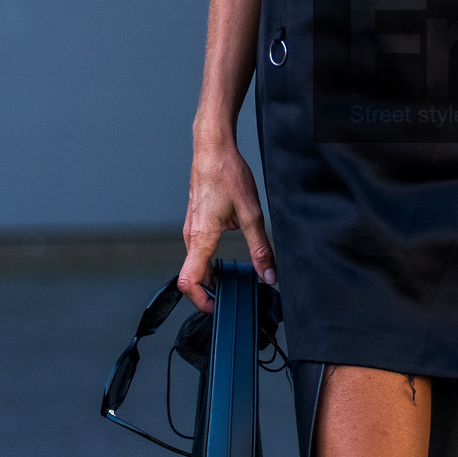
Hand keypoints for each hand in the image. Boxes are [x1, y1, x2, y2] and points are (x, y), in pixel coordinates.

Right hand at [180, 133, 276, 310]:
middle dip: (211, 292)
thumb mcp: (252, 214)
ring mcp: (191, 230)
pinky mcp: (195, 223)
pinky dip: (210, 262)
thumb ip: (260, 248)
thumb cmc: (227, 175)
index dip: (201, 301)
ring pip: (196, 264)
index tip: (219, 307)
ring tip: (237, 279)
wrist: (212, 149)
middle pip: (193, 277)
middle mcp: (191, 236)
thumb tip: (269, 276)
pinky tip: (230, 258)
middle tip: (236, 296)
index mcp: (201, 238)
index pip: (189, 282)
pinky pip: (198, 251)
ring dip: (212, 277)